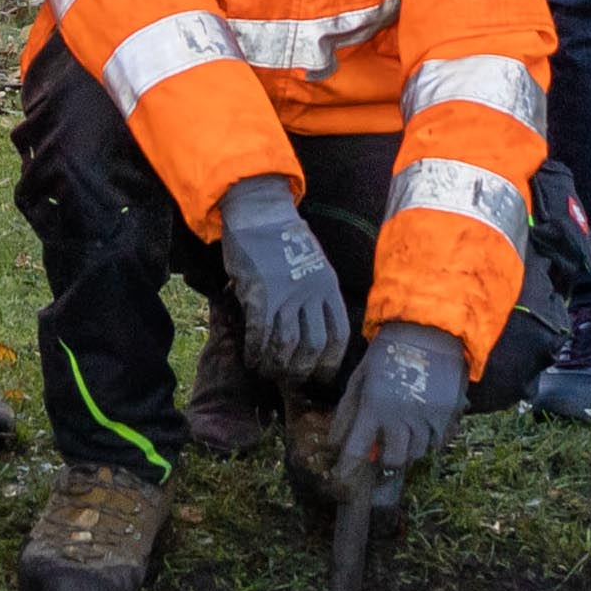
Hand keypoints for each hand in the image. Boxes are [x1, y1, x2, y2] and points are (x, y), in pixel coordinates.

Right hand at [217, 174, 350, 382]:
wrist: (260, 210)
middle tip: (290, 380)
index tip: (320, 376)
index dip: (330, 362)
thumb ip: (314, 295)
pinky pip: (259, 333)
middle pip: (314, 345)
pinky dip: (255, 351)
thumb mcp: (313, 263)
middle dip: (302, 370)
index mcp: (328, 286)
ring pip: (287, 344)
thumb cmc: (284, 238)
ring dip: (276, 365)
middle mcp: (311, 292)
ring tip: (268, 371)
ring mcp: (285, 293)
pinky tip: (251, 359)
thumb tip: (307, 332)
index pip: (339, 335)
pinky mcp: (259, 293)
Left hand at [333, 318, 467, 479]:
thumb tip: (334, 442)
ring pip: (418, 453)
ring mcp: (428, 417)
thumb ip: (347, 411)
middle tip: (385, 451)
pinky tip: (424, 424)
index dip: (346, 468)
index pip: (356, 449)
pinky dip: (430, 440)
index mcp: (375, 405)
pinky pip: (439, 442)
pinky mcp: (449, 414)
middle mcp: (402, 416)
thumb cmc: (388, 352)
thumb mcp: (360, 376)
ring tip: (405, 432)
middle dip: (386, 461)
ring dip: (408, 449)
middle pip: (394, 460)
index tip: (341, 479)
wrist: (429, 330)